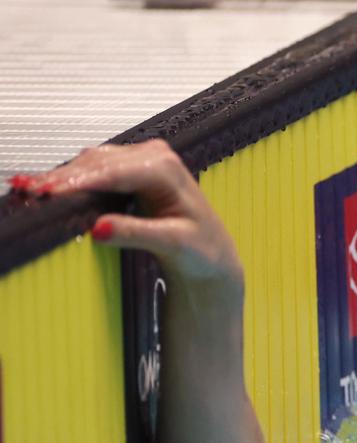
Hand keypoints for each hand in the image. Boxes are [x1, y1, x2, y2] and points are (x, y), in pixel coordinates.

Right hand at [35, 140, 241, 288]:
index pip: (113, 173)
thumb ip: (136, 234)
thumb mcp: (172, 243)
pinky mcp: (129, 170)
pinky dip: (69, 179)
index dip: (77, 182)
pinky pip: (93, 170)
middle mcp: (154, 156)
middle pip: (96, 163)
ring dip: (61, 177)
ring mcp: (141, 160)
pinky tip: (46, 188)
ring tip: (29, 190)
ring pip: (90, 163)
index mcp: (166, 169)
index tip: (49, 193)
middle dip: (61, 178)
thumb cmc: (201, 248)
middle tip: (28, 192)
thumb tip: (98, 228)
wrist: (210, 254)